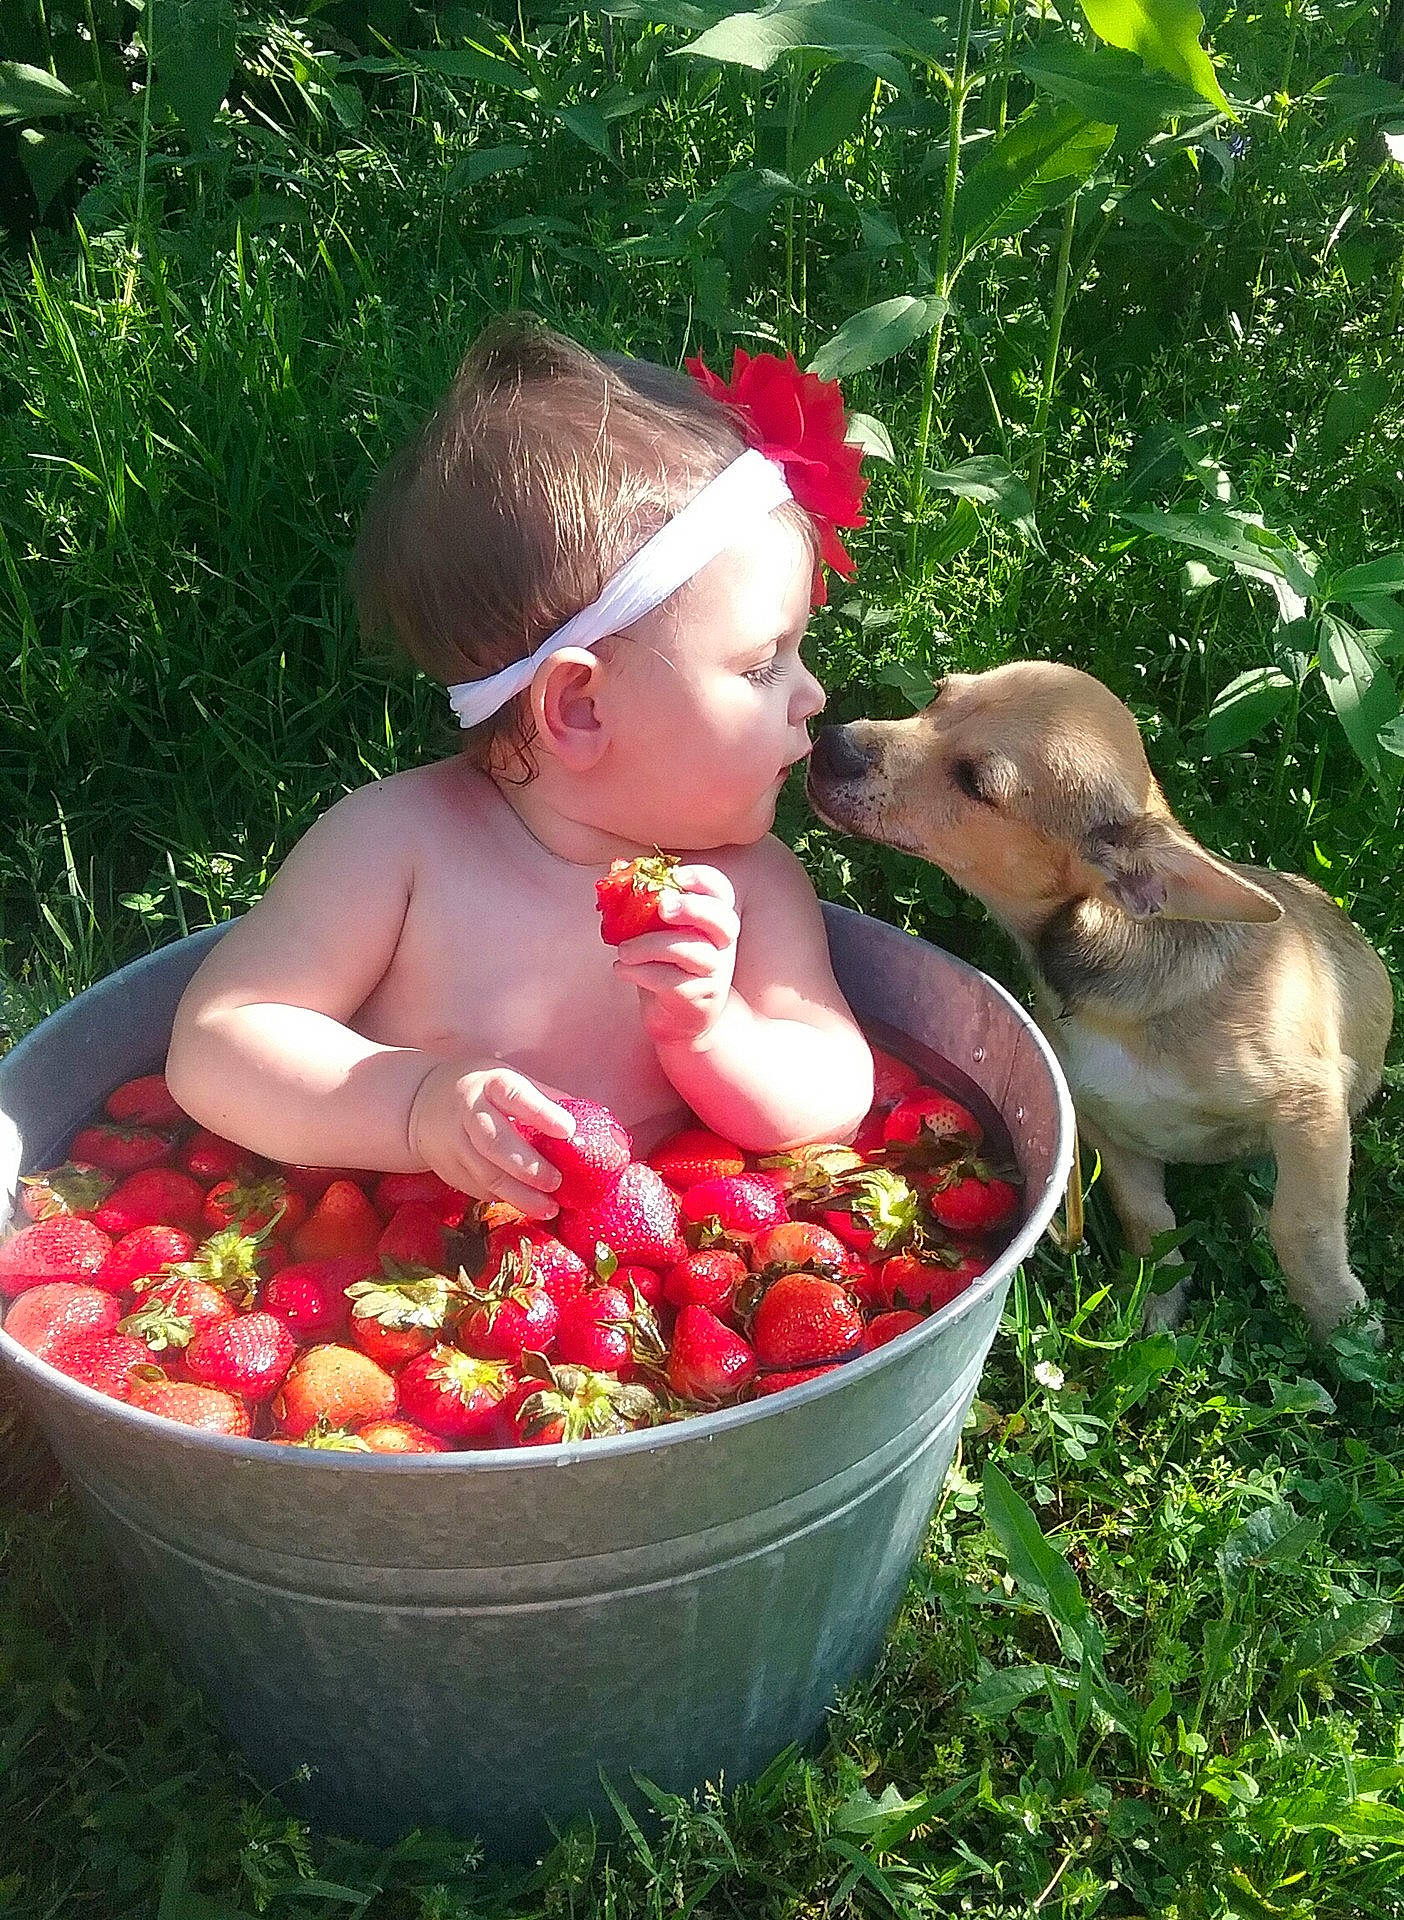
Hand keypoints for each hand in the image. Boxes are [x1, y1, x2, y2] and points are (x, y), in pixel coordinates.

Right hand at [406, 1061, 575, 1220]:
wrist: (421, 1103)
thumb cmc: (481, 1090)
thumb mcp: (508, 1078)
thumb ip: (544, 1097)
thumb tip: (589, 1117)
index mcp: (489, 1084)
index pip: (514, 1096)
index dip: (541, 1113)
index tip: (568, 1130)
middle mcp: (468, 1112)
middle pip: (495, 1142)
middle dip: (528, 1167)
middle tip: (557, 1182)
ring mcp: (453, 1143)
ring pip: (485, 1173)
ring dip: (518, 1195)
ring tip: (549, 1208)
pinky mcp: (447, 1169)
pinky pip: (477, 1188)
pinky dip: (503, 1198)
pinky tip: (526, 1205)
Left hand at [611, 864, 739, 1050]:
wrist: (679, 1023)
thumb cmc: (667, 969)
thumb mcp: (659, 935)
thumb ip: (647, 908)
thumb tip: (617, 871)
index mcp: (713, 923)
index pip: (721, 893)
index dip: (703, 879)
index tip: (676, 875)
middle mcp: (721, 947)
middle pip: (721, 920)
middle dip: (692, 907)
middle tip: (661, 906)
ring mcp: (713, 975)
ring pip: (690, 951)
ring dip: (649, 946)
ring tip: (623, 952)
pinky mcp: (697, 1000)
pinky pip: (671, 982)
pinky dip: (640, 973)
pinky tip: (621, 971)